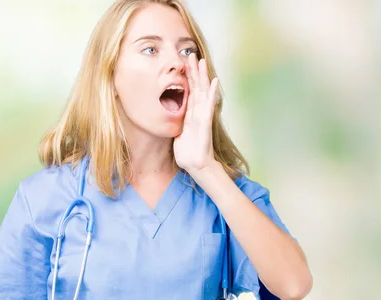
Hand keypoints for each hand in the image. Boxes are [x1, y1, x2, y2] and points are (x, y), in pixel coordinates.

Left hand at [173, 53, 218, 174]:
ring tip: (202, 61)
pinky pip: (209, 104)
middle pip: (196, 87)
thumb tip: (166, 117)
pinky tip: (215, 81)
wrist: (196, 164)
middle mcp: (198, 111)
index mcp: (190, 113)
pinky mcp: (205, 122)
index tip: (184, 63)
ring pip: (203, 91)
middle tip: (191, 54)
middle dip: (194, 71)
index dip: (187, 77)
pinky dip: (212, 92)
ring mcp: (203, 115)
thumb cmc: (187, 151)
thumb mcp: (177, 132)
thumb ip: (176, 122)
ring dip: (202, 76)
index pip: (189, 90)